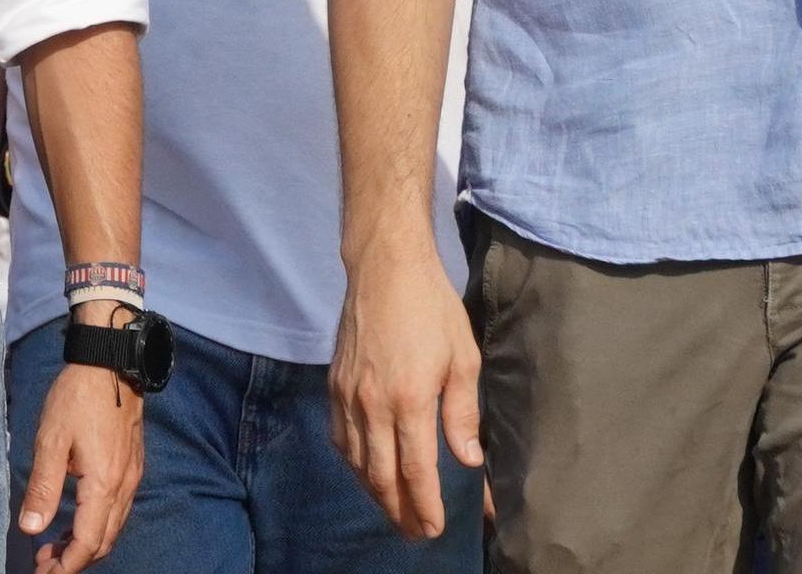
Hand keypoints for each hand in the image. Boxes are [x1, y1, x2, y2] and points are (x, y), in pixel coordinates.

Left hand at [19, 329, 145, 572]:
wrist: (111, 363)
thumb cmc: (77, 398)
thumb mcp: (51, 440)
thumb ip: (43, 487)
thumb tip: (31, 528)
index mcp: (103, 484)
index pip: (88, 542)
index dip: (67, 566)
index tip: (43, 573)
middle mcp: (123, 486)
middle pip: (104, 542)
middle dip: (75, 561)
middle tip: (43, 564)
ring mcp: (131, 477)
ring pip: (112, 527)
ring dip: (85, 545)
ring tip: (53, 546)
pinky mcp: (131, 467)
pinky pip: (117, 510)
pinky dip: (96, 525)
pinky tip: (74, 519)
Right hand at [331, 247, 483, 538]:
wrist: (384, 268)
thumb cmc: (432, 308)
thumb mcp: (462, 357)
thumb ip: (463, 412)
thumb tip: (467, 459)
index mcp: (410, 400)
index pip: (416, 471)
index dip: (425, 506)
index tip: (434, 528)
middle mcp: (372, 405)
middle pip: (381, 477)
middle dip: (399, 512)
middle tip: (416, 533)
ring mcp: (348, 397)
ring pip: (356, 463)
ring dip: (375, 494)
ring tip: (394, 512)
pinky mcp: (334, 386)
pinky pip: (340, 439)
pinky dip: (353, 464)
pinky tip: (366, 472)